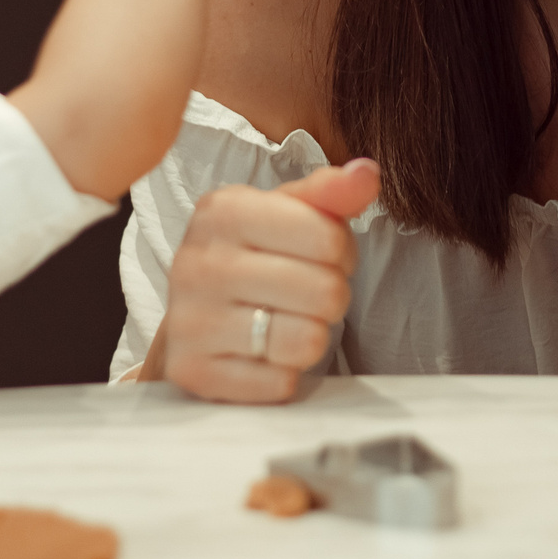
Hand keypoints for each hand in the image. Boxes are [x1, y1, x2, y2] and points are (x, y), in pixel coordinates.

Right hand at [153, 158, 380, 402]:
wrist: (193, 316)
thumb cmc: (251, 256)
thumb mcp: (287, 212)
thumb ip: (331, 194)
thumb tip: (366, 174)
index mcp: (223, 210)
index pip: (329, 237)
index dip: (342, 252)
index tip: (323, 256)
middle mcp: (199, 262)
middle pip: (325, 292)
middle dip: (331, 297)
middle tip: (307, 294)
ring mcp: (190, 320)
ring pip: (306, 341)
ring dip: (312, 337)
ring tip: (288, 322)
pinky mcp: (193, 372)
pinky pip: (279, 384)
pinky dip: (284, 374)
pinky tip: (263, 354)